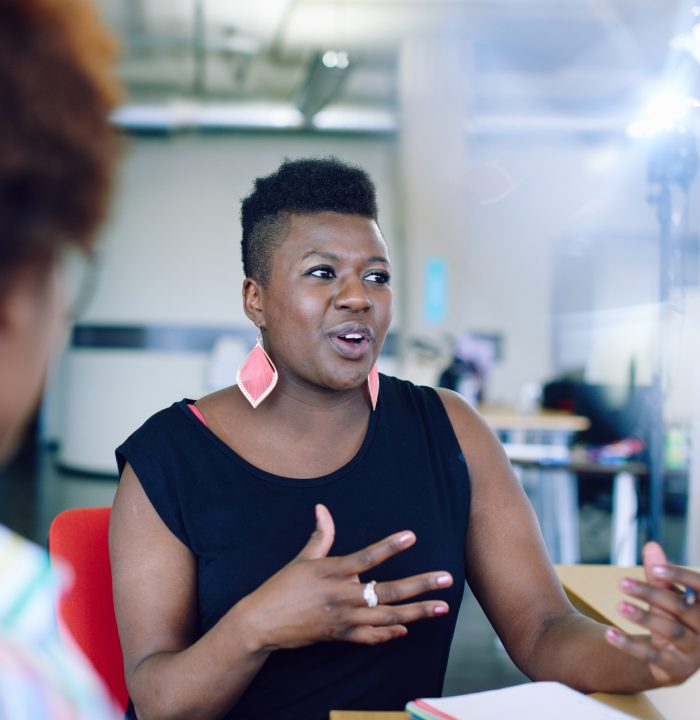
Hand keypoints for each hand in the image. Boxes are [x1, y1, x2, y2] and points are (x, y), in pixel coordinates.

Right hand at [238, 504, 452, 651]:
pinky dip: (390, 634)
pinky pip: (371, 637)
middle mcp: (343, 596)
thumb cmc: (282, 587)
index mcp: (333, 572)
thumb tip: (322, 508)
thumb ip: (320, 535)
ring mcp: (344, 618)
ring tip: (441, 607)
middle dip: (421, 586)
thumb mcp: (302, 559)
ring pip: (388, 617)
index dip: (390, 546)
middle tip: (447, 580)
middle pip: (389, 591)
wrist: (262, 622)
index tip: (412, 537)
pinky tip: (407, 628)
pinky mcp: (341, 636)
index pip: (368, 557)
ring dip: (417, 613)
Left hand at [604, 541, 699, 685]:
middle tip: (621, 582)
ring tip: (619, 606)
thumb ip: (658, 574)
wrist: (675, 659)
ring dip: (644, 618)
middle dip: (651, 594)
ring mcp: (694, 651)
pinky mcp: (676, 669)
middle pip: (680, 608)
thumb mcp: (665, 595)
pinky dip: (629, 645)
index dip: (680, 577)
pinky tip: (609, 634)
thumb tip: (651, 545)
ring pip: (671, 631)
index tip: (656, 569)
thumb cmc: (672, 616)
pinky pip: (652, 656)